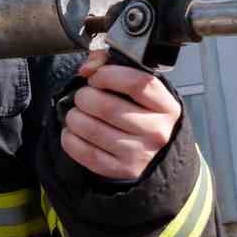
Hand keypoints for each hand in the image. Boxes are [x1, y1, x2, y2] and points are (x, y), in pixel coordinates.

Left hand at [60, 51, 181, 181]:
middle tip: (83, 97)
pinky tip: (73, 132)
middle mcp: (156, 132)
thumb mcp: (139, 88)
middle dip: (85, 97)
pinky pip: (86, 153)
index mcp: (166, 107)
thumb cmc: (142, 114)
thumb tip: (88, 67)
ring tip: (77, 114)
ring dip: (75, 117)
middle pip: (108, 107)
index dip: (109, 75)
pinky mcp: (122, 170)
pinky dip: (70, 139)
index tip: (96, 77)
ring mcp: (140, 154)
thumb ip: (112, 65)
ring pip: (93, 129)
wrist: (156, 156)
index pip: (138, 84)